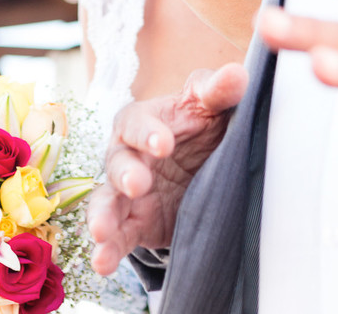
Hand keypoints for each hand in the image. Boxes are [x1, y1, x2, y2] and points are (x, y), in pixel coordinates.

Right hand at [87, 63, 247, 274]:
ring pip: (107, 202)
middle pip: (117, 163)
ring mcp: (127, 193)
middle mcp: (127, 155)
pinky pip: (116, 236)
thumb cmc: (203, 124)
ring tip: (101, 234)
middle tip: (137, 185)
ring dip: (103, 217)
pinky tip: (102, 264)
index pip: (137, 123)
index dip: (148, 132)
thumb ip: (218, 90)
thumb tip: (236, 74)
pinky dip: (107, 250)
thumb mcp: (211, 105)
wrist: (204, 163)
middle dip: (125, 175)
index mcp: (143, 121)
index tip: (165, 145)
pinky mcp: (134, 223)